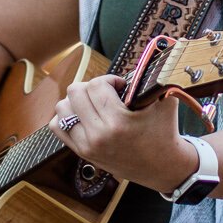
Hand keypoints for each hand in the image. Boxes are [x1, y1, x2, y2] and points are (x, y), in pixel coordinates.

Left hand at [52, 75, 194, 193]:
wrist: (162, 167)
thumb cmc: (164, 131)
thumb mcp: (165, 101)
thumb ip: (157, 77)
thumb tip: (152, 55)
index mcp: (118, 122)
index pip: (96, 85)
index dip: (109, 79)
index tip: (121, 86)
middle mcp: (98, 135)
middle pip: (75, 92)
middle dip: (92, 87)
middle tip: (107, 94)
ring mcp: (87, 145)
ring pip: (62, 107)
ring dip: (77, 101)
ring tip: (94, 104)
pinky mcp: (82, 152)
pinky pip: (57, 126)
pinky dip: (67, 116)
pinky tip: (84, 115)